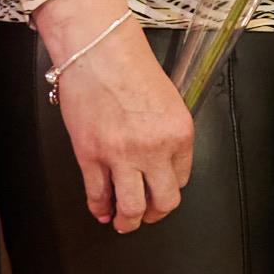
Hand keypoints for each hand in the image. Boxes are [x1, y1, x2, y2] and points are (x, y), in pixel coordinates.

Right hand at [33, 0, 194, 230]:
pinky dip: (99, 208)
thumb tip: (157, 161)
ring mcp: (121, 155)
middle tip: (147, 215)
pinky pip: (97, 195)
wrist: (98, 50)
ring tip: (123, 223)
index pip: (182, 177)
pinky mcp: (91, 156)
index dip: (170, 187)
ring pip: (131, 207)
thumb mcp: (166, 101)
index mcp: (179, 134)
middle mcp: (154, 149)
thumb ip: (165, 133)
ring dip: (128, 222)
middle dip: (154, 214)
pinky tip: (101, 210)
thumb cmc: (131, 66)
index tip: (161, 189)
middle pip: (163, 201)